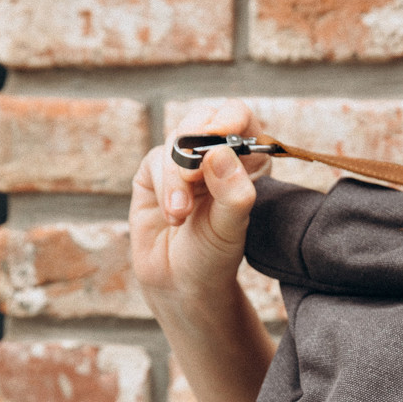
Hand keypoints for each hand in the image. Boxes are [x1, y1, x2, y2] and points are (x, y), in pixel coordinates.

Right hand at [130, 104, 269, 311]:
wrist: (179, 282)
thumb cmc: (215, 255)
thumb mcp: (231, 227)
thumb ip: (232, 191)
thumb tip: (219, 152)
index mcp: (247, 160)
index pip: (240, 118)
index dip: (229, 118)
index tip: (218, 137)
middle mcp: (216, 155)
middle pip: (203, 119)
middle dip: (195, 145)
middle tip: (193, 176)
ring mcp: (184, 161)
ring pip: (176, 142)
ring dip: (177, 179)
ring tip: (181, 215)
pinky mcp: (155, 173)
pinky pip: (156, 162)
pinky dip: (164, 188)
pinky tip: (173, 217)